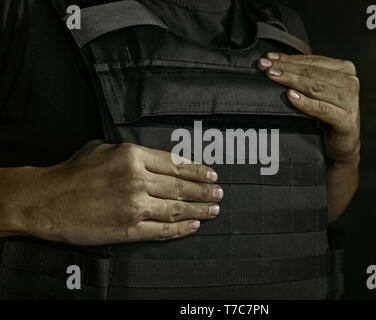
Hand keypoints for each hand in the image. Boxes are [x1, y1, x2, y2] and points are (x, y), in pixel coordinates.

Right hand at [5, 141, 222, 244]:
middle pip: (180, 186)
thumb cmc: (73, 173)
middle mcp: (136, 180)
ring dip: (198, 209)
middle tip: (219, 193)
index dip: (197, 170)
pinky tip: (194, 226)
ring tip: (213, 209)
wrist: (47, 201)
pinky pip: (161, 230)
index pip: (175, 163)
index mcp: (132, 156)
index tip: (210, 174)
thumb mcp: (103, 149)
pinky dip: (181, 229)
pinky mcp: (128, 229)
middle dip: (204, 191)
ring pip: (176, 208)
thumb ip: (133, 153)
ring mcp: (133, 206)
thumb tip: (160, 159)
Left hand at [257, 53, 359, 219]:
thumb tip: (271, 62)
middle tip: (264, 66)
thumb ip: (302, 76)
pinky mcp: (346, 119)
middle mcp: (350, 83)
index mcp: (344, 70)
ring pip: (315, 87)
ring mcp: (350, 101)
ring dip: (291, 80)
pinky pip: (321, 108)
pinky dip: (305, 102)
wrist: (340, 147)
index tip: (267, 57)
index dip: (288, 58)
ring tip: (273, 77)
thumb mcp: (314, 92)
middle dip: (285, 68)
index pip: (311, 61)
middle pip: (311, 72)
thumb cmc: (325, 118)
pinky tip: (291, 96)